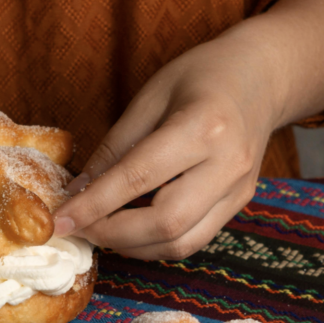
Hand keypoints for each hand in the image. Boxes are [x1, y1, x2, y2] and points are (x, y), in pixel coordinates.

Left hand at [52, 0, 323, 259]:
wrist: (263, 76)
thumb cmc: (201, 76)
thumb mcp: (149, 96)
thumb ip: (114, 148)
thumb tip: (78, 193)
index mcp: (203, 126)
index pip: (137, 179)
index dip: (93, 206)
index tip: (60, 221)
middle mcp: (228, 164)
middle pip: (164, 222)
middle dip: (111, 234)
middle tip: (78, 228)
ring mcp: (238, 189)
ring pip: (180, 242)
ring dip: (131, 246)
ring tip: (99, 231)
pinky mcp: (239, 204)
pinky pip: (193, 239)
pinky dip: (154, 243)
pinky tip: (129, 230)